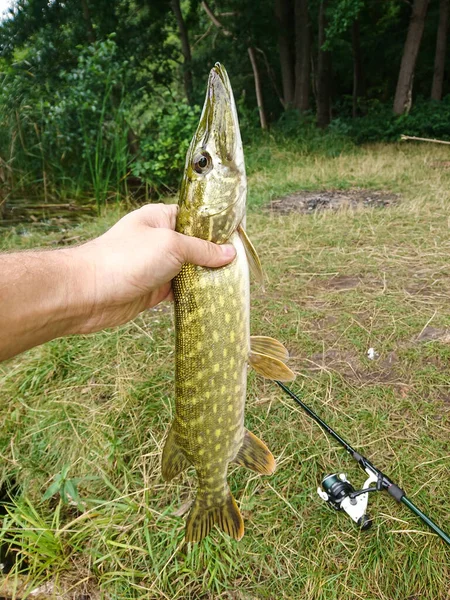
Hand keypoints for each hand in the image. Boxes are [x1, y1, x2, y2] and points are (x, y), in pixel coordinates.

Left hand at [73, 203, 235, 332]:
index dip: (217, 226)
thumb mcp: (171, 246)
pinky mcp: (154, 290)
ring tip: (234, 282)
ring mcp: (156, 266)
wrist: (89, 293)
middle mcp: (159, 240)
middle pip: (195, 246)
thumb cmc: (126, 259)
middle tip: (242, 264)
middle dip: (215, 255)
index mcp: (160, 218)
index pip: (195, 217)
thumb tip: (230, 253)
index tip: (240, 236)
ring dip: (206, 277)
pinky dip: (194, 294)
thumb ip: (202, 250)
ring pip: (189, 270)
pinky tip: (213, 298)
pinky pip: (180, 290)